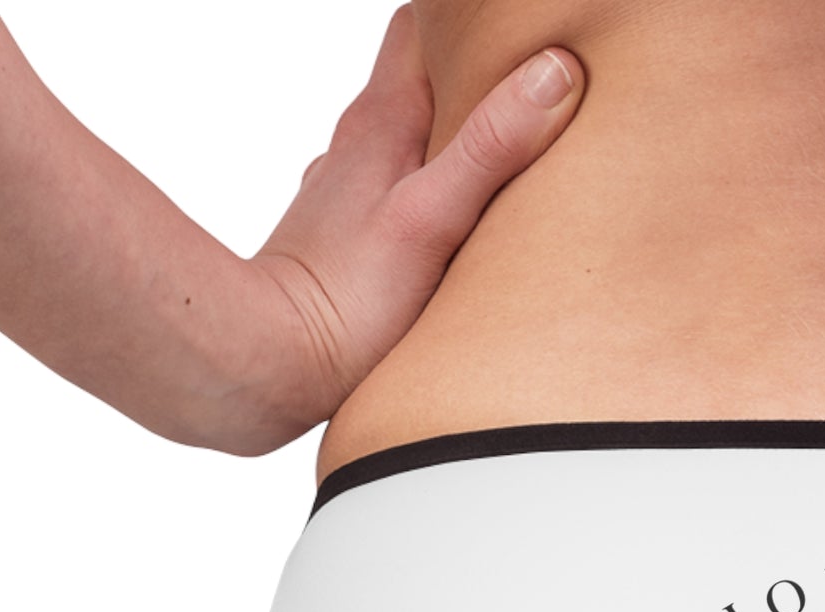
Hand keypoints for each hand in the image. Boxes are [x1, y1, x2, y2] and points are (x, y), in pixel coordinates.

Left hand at [237, 6, 581, 448]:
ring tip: (511, 153)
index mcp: (380, 123)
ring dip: (454, 139)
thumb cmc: (346, 300)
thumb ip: (491, 146)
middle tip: (533, 87)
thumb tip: (552, 72)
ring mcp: (351, 196)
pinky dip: (434, 192)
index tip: (517, 30)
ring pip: (410, 141)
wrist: (272, 364)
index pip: (420, 28)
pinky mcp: (353, 246)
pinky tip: (460, 222)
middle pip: (418, 82)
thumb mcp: (432, 216)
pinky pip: (401, 195)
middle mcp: (358, 148)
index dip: (468, 21)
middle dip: (472, 77)